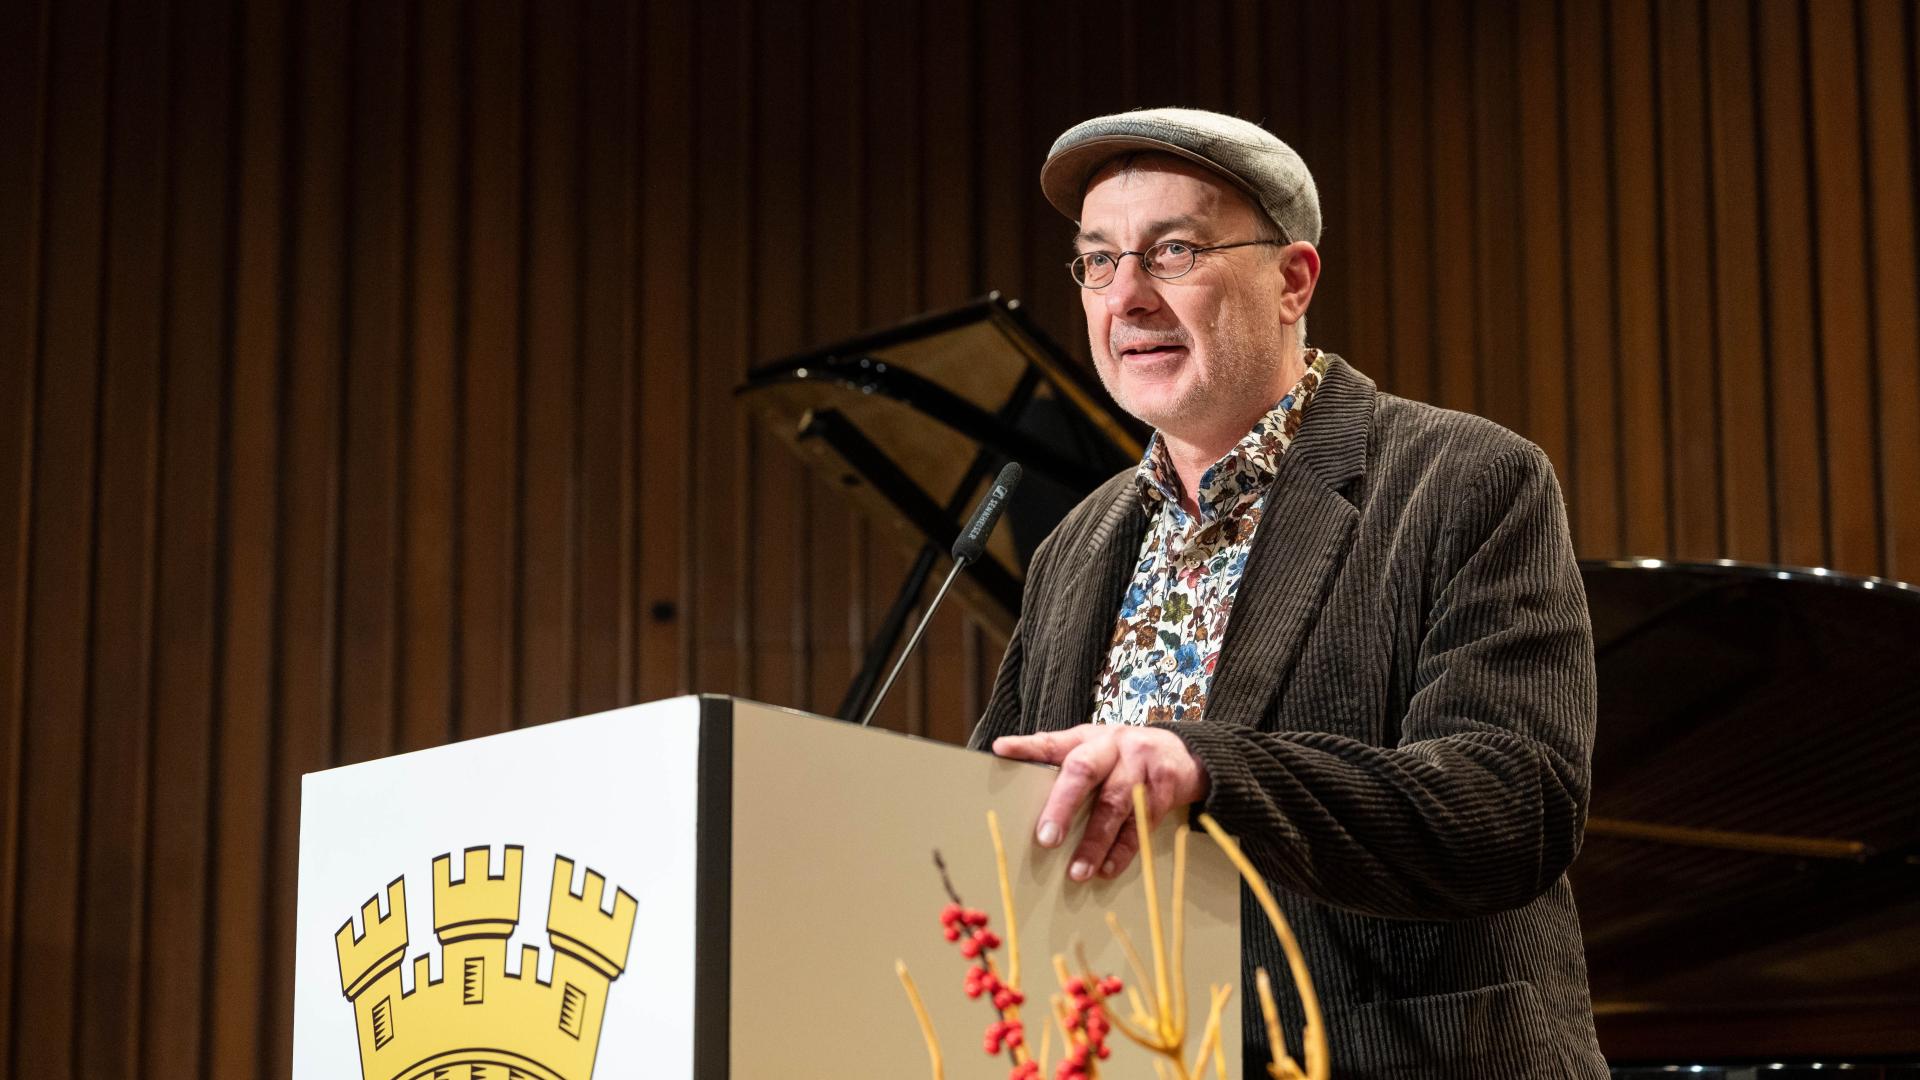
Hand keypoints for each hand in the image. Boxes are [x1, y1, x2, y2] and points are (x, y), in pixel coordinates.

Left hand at [991, 724, 1209, 881]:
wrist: (1187, 754)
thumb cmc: (1126, 759)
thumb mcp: (1097, 749)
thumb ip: (1065, 762)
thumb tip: (1018, 778)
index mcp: (1090, 738)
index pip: (1053, 740)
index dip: (1027, 745)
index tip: (1001, 750)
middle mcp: (1113, 746)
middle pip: (1084, 771)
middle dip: (1063, 805)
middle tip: (1046, 839)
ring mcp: (1141, 765)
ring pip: (1114, 805)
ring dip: (1095, 842)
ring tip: (1076, 872)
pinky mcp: (1165, 787)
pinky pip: (1142, 823)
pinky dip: (1124, 850)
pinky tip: (1108, 869)